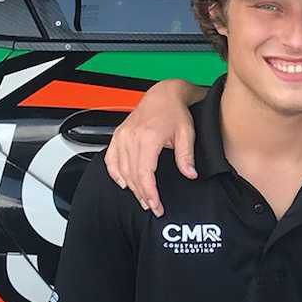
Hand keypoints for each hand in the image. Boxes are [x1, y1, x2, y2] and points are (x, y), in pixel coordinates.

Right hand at [104, 80, 198, 214]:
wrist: (164, 94)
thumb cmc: (175, 111)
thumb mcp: (186, 133)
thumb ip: (186, 156)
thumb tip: (190, 174)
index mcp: (147, 138)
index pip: (145, 174)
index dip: (150, 193)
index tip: (157, 206)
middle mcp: (131, 137)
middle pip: (132, 175)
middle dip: (143, 195)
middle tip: (153, 208)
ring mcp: (122, 136)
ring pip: (121, 170)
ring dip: (131, 188)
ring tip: (143, 199)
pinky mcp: (118, 135)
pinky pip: (111, 158)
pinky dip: (115, 173)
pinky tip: (123, 183)